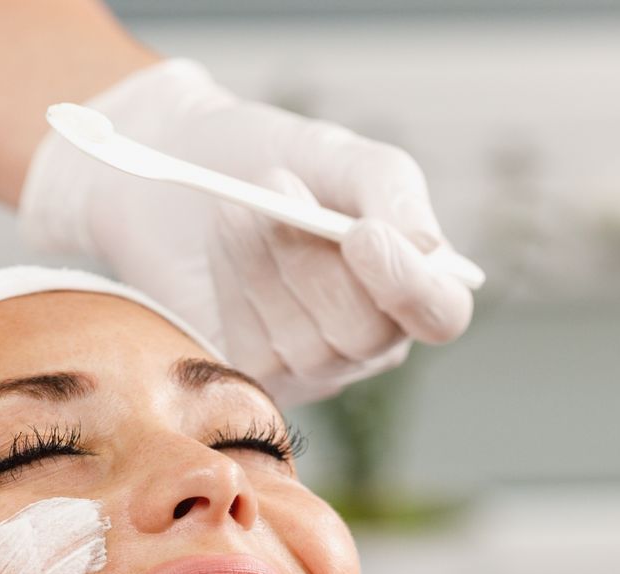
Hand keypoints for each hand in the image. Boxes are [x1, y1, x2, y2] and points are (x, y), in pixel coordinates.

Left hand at [20, 59, 473, 406]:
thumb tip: (427, 247)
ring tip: (238, 208)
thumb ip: (389, 188)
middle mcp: (372, 335)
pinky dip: (236, 292)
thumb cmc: (269, 156)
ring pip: (307, 346)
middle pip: (366, 335)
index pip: (441, 314)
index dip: (408, 285)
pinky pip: (255, 353)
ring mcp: (313, 364)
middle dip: (313, 262)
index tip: (362, 233)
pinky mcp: (256, 373)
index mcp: (412, 277)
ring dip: (265, 265)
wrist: (178, 169)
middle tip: (274, 184)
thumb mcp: (336, 153)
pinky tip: (226, 251)